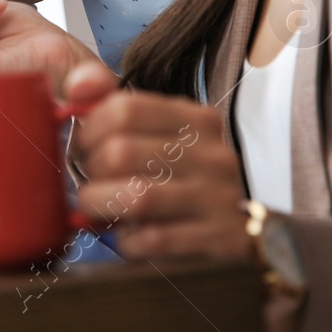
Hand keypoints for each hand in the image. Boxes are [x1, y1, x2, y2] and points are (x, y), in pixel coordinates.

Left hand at [67, 63, 249, 261]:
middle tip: (90, 182)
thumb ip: (118, 111)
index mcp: (195, 119)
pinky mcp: (222, 239)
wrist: (256, 229)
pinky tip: (129, 236)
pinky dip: (129, 240)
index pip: (124, 108)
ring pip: (137, 197)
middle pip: (122, 152)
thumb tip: (75, 91)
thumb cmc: (190, 177)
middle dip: (91, 171)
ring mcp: (220, 197)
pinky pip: (156, 239)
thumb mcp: (165, 135)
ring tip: (99, 208)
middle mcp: (212, 153)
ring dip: (102, 205)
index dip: (87, 130)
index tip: (80, 147)